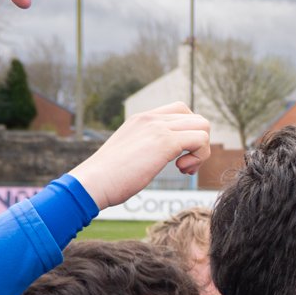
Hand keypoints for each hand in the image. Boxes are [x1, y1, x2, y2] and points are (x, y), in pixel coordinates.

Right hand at [68, 104, 212, 206]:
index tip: (178, 155)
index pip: (181, 111)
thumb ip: (146, 146)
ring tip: (184, 168)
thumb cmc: (108, 177)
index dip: (188, 133)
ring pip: (203, 126)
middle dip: (198, 143)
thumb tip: (162, 155)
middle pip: (196, 118)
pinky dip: (199, 157)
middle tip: (185, 165)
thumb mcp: (130, 152)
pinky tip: (182, 169)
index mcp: (142, 119)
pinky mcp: (165, 142)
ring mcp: (158, 128)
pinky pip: (201, 139)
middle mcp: (151, 118)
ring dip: (201, 150)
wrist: (92, 183)